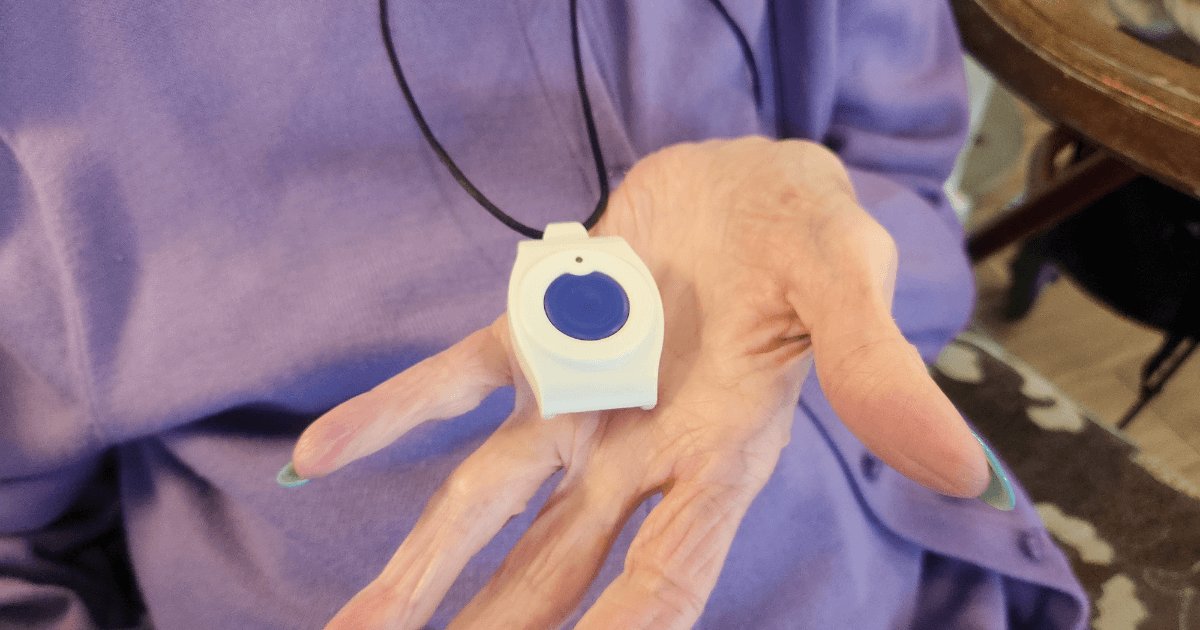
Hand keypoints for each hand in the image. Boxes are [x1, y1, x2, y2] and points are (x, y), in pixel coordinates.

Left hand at [290, 136, 988, 629]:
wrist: (749, 179)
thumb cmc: (813, 238)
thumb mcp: (850, 286)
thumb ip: (878, 373)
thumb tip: (962, 469)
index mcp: (721, 459)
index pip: (662, 585)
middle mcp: (638, 452)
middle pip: (554, 573)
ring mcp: (577, 401)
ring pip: (487, 500)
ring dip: (420, 565)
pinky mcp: (534, 338)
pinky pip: (449, 384)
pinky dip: (384, 418)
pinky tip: (312, 457)